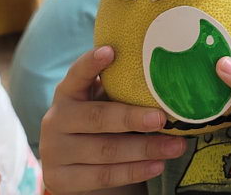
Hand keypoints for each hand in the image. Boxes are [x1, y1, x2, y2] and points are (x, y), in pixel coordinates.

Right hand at [40, 47, 186, 193]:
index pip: (77, 74)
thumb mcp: (106, 101)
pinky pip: (103, 176)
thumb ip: (122, 88)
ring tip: (176, 145)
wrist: (80, 167)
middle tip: (162, 117)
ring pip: (105, 151)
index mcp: (68, 92)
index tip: (111, 51)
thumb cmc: (103, 122)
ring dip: (145, 148)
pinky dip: (134, 171)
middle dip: (132, 118)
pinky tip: (158, 165)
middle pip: (97, 118)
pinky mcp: (59, 180)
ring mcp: (54, 151)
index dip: (91, 63)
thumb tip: (168, 74)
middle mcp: (55, 119)